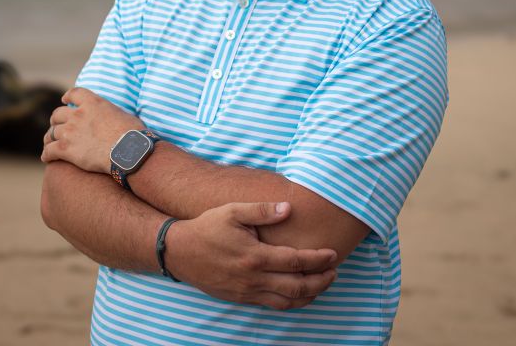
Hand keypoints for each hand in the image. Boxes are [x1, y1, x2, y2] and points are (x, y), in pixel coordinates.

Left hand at [41, 87, 142, 172]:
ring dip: (49, 138)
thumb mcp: (121, 114)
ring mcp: (70, 131)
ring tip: (49, 143)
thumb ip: (109, 113)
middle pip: (58, 114)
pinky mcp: (66, 148)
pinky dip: (46, 154)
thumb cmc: (132, 134)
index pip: (74, 93)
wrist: (128, 151)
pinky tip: (46, 158)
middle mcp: (78, 114)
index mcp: (93, 103)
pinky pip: (49, 151)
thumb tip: (113, 118)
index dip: (67, 97)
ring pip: (51, 133)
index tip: (63, 100)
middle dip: (56, 120)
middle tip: (56, 126)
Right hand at [167, 201, 337, 309]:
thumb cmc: (208, 227)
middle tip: (334, 271)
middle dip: (320, 281)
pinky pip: (272, 306)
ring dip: (309, 295)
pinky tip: (298, 294)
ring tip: (322, 283)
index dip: (318, 259)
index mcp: (255, 256)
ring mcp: (247, 292)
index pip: (295, 261)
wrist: (181, 252)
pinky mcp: (241, 298)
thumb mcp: (234, 211)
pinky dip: (291, 302)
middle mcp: (253, 278)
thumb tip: (288, 209)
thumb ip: (262, 211)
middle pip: (297, 287)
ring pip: (286, 302)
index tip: (333, 253)